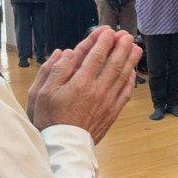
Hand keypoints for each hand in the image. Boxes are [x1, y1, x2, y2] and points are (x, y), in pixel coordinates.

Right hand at [29, 27, 142, 143]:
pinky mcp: (112, 112)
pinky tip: (132, 72)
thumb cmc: (50, 119)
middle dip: (121, 46)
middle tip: (126, 35)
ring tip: (135, 47)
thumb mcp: (42, 92)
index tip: (107, 31)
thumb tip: (65, 52)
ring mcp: (107, 101)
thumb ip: (54, 70)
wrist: (63, 146)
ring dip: (130, 60)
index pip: (96, 56)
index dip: (103, 41)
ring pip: (123, 76)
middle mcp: (97, 90)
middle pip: (114, 63)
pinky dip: (130, 80)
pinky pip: (125, 93)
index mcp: (80, 83)